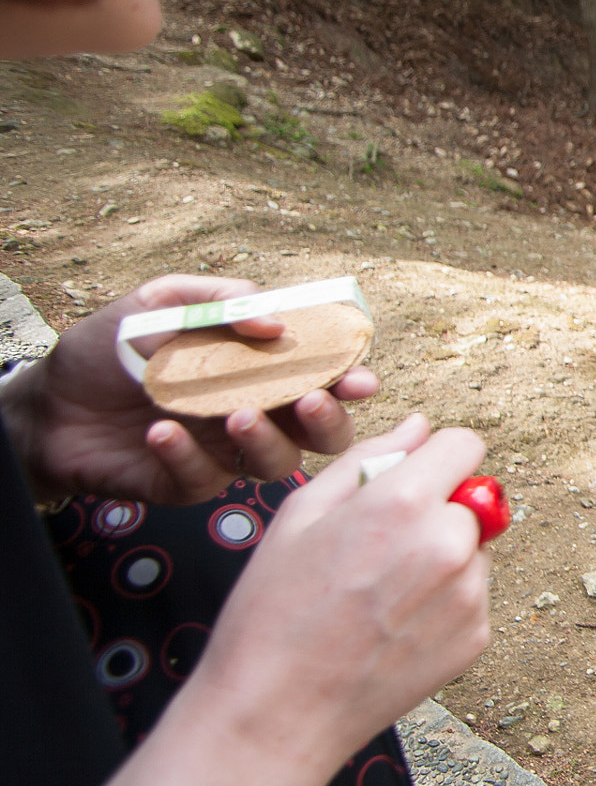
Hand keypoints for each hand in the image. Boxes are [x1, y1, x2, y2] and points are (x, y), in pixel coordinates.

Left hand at [0, 275, 377, 505]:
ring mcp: (222, 451)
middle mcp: (254, 411)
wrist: (46, 403)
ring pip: (276, 463)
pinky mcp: (186, 483)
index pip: (321, 374)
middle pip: (320, 432)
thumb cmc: (109, 348)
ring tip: (235, 416)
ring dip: (266, 440)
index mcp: (259, 367)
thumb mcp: (159, 302)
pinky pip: (205, 479)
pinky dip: (186, 455)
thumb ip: (220, 302)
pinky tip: (159, 431)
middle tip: (310, 400)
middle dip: (329, 420)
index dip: (348, 377)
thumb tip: (276, 323)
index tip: (358, 376)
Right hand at [188, 415, 492, 769]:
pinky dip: (442, 604)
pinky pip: (471, 597)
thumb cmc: (274, 615)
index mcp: (404, 502)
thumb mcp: (300, 515)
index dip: (436, 458)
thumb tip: (418, 426)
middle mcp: (449, 544)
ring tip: (377, 596)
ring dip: (441, 559)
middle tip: (376, 551)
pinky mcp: (476, 638)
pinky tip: (391, 627)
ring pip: (472, 549)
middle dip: (435, 512)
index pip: (465, 445)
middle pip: (470, 499)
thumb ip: (369, 458)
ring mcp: (469, 595)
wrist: (276, 714)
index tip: (412, 479)